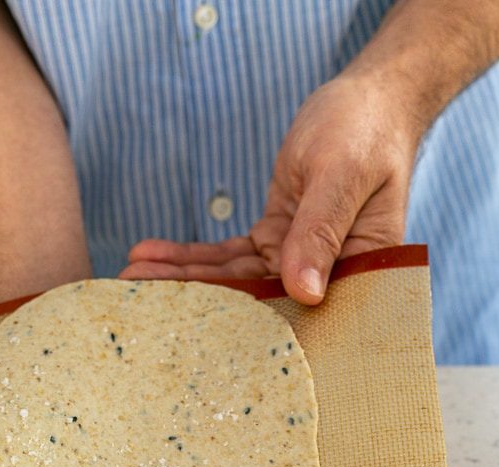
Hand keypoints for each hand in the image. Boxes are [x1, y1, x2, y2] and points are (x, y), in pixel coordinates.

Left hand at [121, 72, 423, 303]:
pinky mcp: (273, 243)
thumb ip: (319, 231)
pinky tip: (149, 255)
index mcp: (359, 275)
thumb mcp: (341, 174)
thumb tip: (305, 293)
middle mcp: (326, 280)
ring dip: (181, 277)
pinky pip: (227, 256)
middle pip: (255, 301)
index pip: (300, 314)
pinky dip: (189, 255)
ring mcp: (296, 263)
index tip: (196, 332)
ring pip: (232, 280)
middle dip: (196, 302)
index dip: (249, 328)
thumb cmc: (365, 131)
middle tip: (139, 303)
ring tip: (130, 277)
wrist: (368, 102)